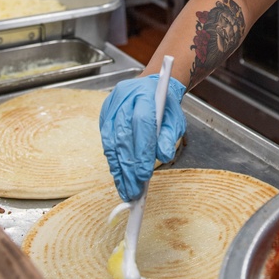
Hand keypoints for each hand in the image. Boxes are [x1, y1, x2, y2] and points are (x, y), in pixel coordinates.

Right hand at [100, 74, 186, 200]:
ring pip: (111, 142)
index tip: (145, 176)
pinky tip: (119, 177)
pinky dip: (113, 162)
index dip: (142, 152)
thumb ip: (169, 136)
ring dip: (118, 169)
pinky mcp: (104, 115)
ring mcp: (111, 106)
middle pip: (123, 136)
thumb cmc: (164, 106)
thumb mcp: (175, 118)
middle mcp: (124, 99)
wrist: (150, 88)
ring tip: (125, 189)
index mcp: (145, 94)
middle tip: (133, 190)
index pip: (141, 124)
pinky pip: (106, 142)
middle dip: (128, 166)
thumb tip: (163, 156)